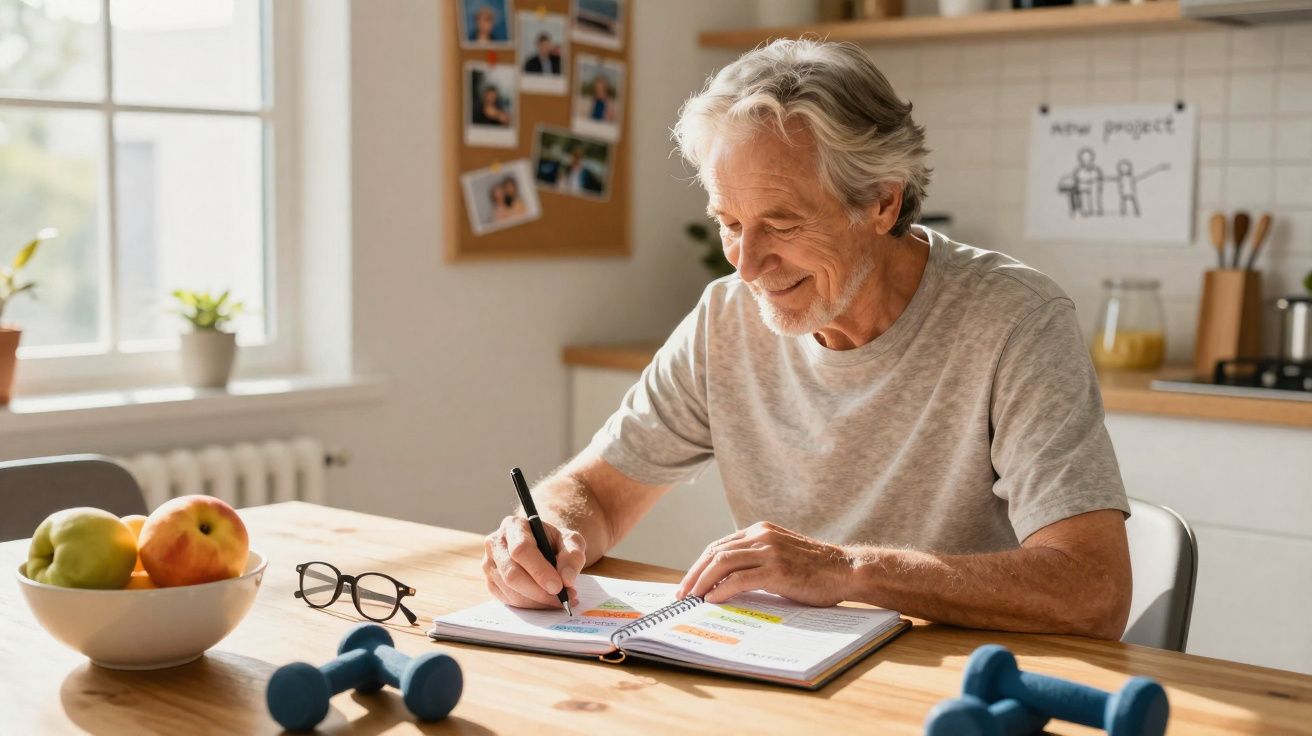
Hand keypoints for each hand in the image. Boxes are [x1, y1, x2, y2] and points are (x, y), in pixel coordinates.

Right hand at [483, 515, 584, 609]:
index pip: (521, 550)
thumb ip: (572, 556)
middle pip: (512, 574)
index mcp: (514, 526)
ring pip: (510, 590)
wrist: (543, 547)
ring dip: (538, 600)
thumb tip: (567, 579)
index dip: (539, 571)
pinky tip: (547, 601)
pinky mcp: (491, 582)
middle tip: (563, 598)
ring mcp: (489, 564)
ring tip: (560, 599)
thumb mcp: (571, 541)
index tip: (558, 587)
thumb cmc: (555, 542)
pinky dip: (530, 605)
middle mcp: (496, 543)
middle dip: (539, 591)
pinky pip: (509, 600)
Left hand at [676, 522, 853, 605]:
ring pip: (722, 562)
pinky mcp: (777, 570)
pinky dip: (721, 589)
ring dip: (701, 581)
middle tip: (682, 593)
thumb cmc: (815, 569)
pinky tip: (712, 599)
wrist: (846, 570)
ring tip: (691, 598)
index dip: (700, 564)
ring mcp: (770, 551)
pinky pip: (739, 578)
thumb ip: (757, 559)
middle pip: (715, 552)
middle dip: (694, 574)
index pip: (719, 545)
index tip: (688, 582)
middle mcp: (762, 536)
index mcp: (761, 530)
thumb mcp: (781, 555)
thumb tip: (726, 581)